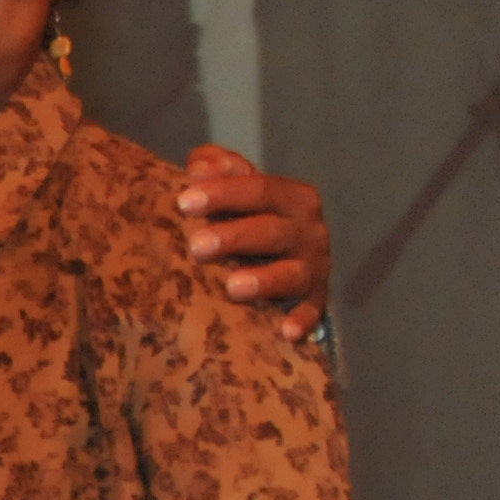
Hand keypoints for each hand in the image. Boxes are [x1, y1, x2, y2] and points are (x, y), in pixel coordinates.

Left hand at [176, 147, 332, 342]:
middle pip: (271, 231)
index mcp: (291, 197)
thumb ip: (219, 168)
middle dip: (234, 237)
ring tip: (233, 287)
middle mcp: (309, 230)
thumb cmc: (249, 217)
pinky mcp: (315, 301)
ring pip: (292, 272)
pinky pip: (312, 312)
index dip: (222, 193)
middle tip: (196, 247)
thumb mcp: (238, 188)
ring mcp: (314, 267)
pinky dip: (302, 321)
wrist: (285, 258)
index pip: (258, 189)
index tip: (184, 202)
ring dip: (264, 280)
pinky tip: (286, 332)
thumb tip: (199, 166)